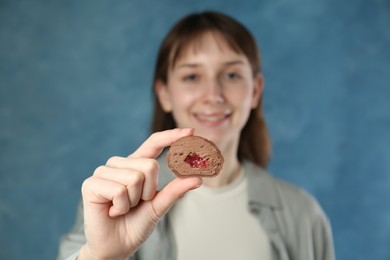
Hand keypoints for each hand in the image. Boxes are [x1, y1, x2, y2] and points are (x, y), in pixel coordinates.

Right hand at [78, 128, 202, 259]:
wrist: (117, 247)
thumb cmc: (136, 224)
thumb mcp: (159, 206)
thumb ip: (175, 191)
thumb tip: (197, 179)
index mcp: (136, 165)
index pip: (153, 143)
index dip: (171, 136)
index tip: (191, 131)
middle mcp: (119, 164)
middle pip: (149, 165)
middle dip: (149, 192)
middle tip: (136, 204)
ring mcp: (104, 172)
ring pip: (135, 178)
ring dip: (133, 201)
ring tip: (122, 208)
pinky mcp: (91, 184)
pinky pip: (119, 190)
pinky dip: (121, 206)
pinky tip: (112, 211)